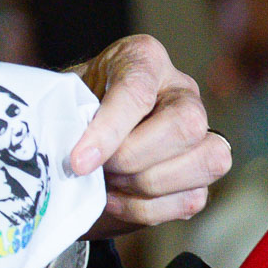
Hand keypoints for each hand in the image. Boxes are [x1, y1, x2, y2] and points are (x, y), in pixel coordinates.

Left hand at [69, 35, 232, 238]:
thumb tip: (70, 153)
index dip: (108, 131)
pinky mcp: (200, 171)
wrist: (77, 132)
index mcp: (143, 59)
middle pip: (185, 125)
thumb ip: (66, 115)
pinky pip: (191, 198)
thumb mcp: (61, 100)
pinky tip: (116, 199)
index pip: (136, 90)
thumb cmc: (69, 110)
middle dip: (133, 158)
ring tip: (107, 183)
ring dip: (145, 185)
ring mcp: (201, 130)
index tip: (78, 162)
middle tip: (94, 169)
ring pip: (206, 160)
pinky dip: (147, 208)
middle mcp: (181, 90)